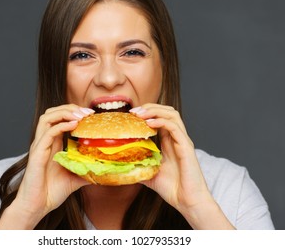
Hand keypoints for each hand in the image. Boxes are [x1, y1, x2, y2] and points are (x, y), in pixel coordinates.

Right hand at [0, 104, 93, 228]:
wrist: (37, 207)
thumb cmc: (51, 192)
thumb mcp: (75, 177)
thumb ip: (87, 169)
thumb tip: (104, 168)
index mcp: (52, 143)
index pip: (59, 118)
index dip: (74, 112)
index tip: (91, 115)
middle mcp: (45, 141)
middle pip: (52, 112)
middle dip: (70, 108)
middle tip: (87, 112)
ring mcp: (40, 146)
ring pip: (47, 117)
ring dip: (65, 112)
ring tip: (80, 115)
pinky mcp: (37, 153)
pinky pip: (48, 133)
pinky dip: (61, 125)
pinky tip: (74, 125)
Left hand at [130, 104, 233, 228]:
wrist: (187, 201)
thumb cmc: (172, 188)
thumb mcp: (149, 173)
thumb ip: (139, 166)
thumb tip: (121, 165)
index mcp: (169, 142)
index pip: (160, 118)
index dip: (146, 112)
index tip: (130, 115)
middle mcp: (177, 138)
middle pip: (167, 111)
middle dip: (150, 107)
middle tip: (134, 111)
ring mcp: (182, 141)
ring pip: (172, 114)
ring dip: (155, 111)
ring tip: (140, 114)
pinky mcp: (186, 147)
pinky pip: (174, 128)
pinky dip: (161, 121)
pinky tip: (149, 124)